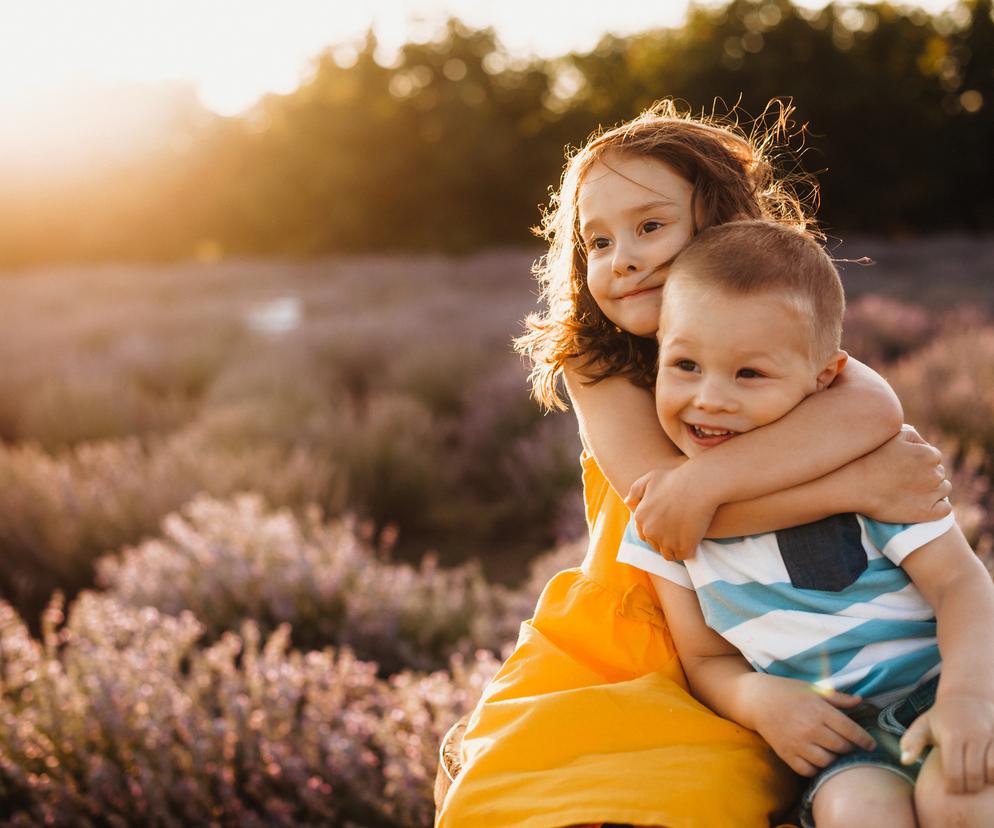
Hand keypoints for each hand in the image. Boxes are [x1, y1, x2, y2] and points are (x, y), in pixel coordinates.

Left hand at [625, 464, 715, 559]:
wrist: (699, 483)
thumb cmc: (675, 478)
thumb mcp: (649, 478)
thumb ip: (635, 491)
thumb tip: (627, 502)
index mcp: (640, 517)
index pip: (644, 534)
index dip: (656, 530)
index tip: (667, 525)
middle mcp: (650, 531)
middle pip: (655, 545)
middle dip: (664, 539)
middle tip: (678, 529)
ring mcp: (666, 540)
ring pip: (668, 553)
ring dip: (674, 547)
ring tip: (685, 536)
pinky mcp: (684, 546)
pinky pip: (683, 555)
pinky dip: (687, 550)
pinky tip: (693, 540)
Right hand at [748, 676, 875, 776]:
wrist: (756, 699)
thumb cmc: (787, 691)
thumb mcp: (812, 689)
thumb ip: (838, 698)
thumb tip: (861, 700)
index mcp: (819, 711)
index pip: (851, 731)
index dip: (865, 740)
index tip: (871, 745)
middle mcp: (810, 729)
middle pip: (842, 748)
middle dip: (850, 748)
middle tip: (849, 746)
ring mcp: (797, 743)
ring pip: (827, 762)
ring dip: (834, 759)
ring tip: (834, 753)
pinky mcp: (786, 754)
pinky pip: (808, 770)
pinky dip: (816, 769)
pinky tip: (817, 760)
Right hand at [849, 425, 951, 523]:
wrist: (853, 486)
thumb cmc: (868, 458)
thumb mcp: (891, 436)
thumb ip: (913, 435)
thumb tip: (925, 444)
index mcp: (928, 454)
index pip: (934, 457)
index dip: (920, 462)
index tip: (904, 467)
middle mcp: (935, 473)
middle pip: (939, 473)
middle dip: (926, 475)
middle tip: (904, 480)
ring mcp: (932, 494)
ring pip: (943, 489)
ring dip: (932, 490)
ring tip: (910, 491)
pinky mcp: (927, 513)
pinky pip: (945, 509)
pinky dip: (937, 507)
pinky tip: (921, 504)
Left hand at [900, 691, 993, 793]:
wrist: (969, 694)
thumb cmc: (943, 716)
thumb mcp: (923, 724)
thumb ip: (912, 742)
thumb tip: (904, 760)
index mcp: (951, 735)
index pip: (954, 774)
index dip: (953, 788)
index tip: (950, 790)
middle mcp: (973, 735)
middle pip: (974, 776)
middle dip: (968, 789)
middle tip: (964, 790)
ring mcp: (991, 736)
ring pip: (992, 772)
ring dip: (985, 783)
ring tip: (976, 783)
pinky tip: (988, 774)